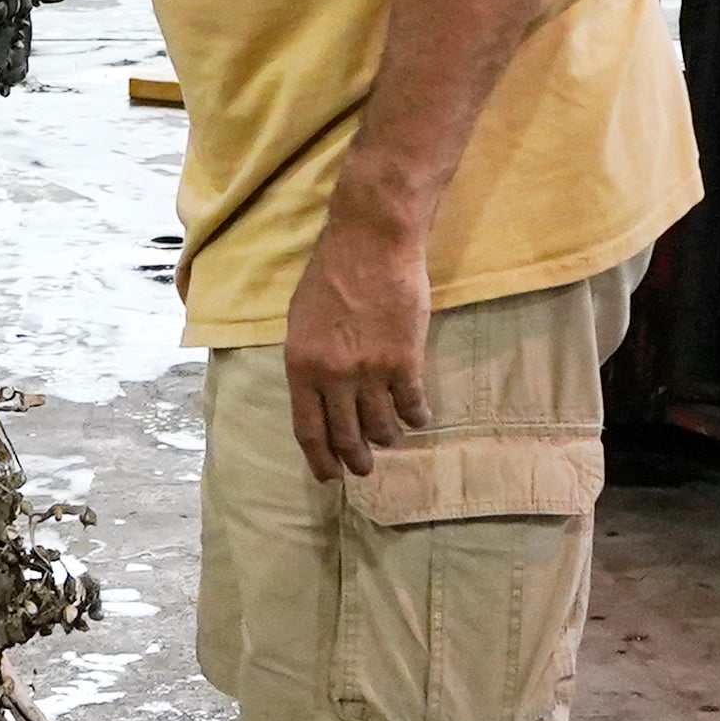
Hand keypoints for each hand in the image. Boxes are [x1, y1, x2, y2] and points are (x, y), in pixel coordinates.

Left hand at [280, 202, 434, 482]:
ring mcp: (370, 372)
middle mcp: (333, 377)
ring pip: (380, 426)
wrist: (372, 244)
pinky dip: (416, 416)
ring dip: (387, 438)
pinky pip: (411, 404)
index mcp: (301, 367)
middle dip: (356, 460)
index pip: (308, 428)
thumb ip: (308, 360)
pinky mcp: (405, 362)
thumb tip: (318, 393)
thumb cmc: (332, 274)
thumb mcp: (301, 320)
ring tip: (391, 438)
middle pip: (345, 436)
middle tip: (364, 469)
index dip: (319, 458)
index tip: (329, 476)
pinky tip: (418, 417)